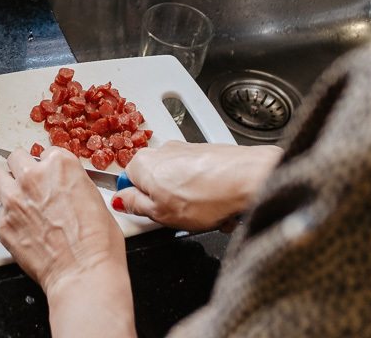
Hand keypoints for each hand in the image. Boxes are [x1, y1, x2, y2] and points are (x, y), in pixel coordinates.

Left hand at [0, 148, 135, 337]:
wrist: (83, 273)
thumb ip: (74, 184)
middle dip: (23, 170)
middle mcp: (34, 176)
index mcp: (60, 164)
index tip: (51, 178)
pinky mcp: (2, 223)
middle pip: (16, 158)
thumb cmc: (98, 242)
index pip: (46, 153)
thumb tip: (66, 188)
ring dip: (8, 187)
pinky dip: (8, 217)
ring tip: (19, 202)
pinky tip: (24, 229)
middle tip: (31, 185)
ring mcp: (14, 199)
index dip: (49, 167)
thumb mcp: (96, 199)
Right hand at [115, 141, 282, 231]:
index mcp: (143, 163)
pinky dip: (209, 197)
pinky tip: (220, 208)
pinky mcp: (208, 155)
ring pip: (181, 186)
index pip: (128, 186)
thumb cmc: (206, 194)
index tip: (150, 216)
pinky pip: (201, 182)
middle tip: (180, 218)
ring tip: (207, 216)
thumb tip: (121, 201)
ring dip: (192, 205)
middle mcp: (162, 151)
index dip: (140, 205)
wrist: (248, 179)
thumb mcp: (160, 213)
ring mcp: (186, 151)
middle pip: (156, 186)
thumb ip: (135, 206)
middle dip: (169, 205)